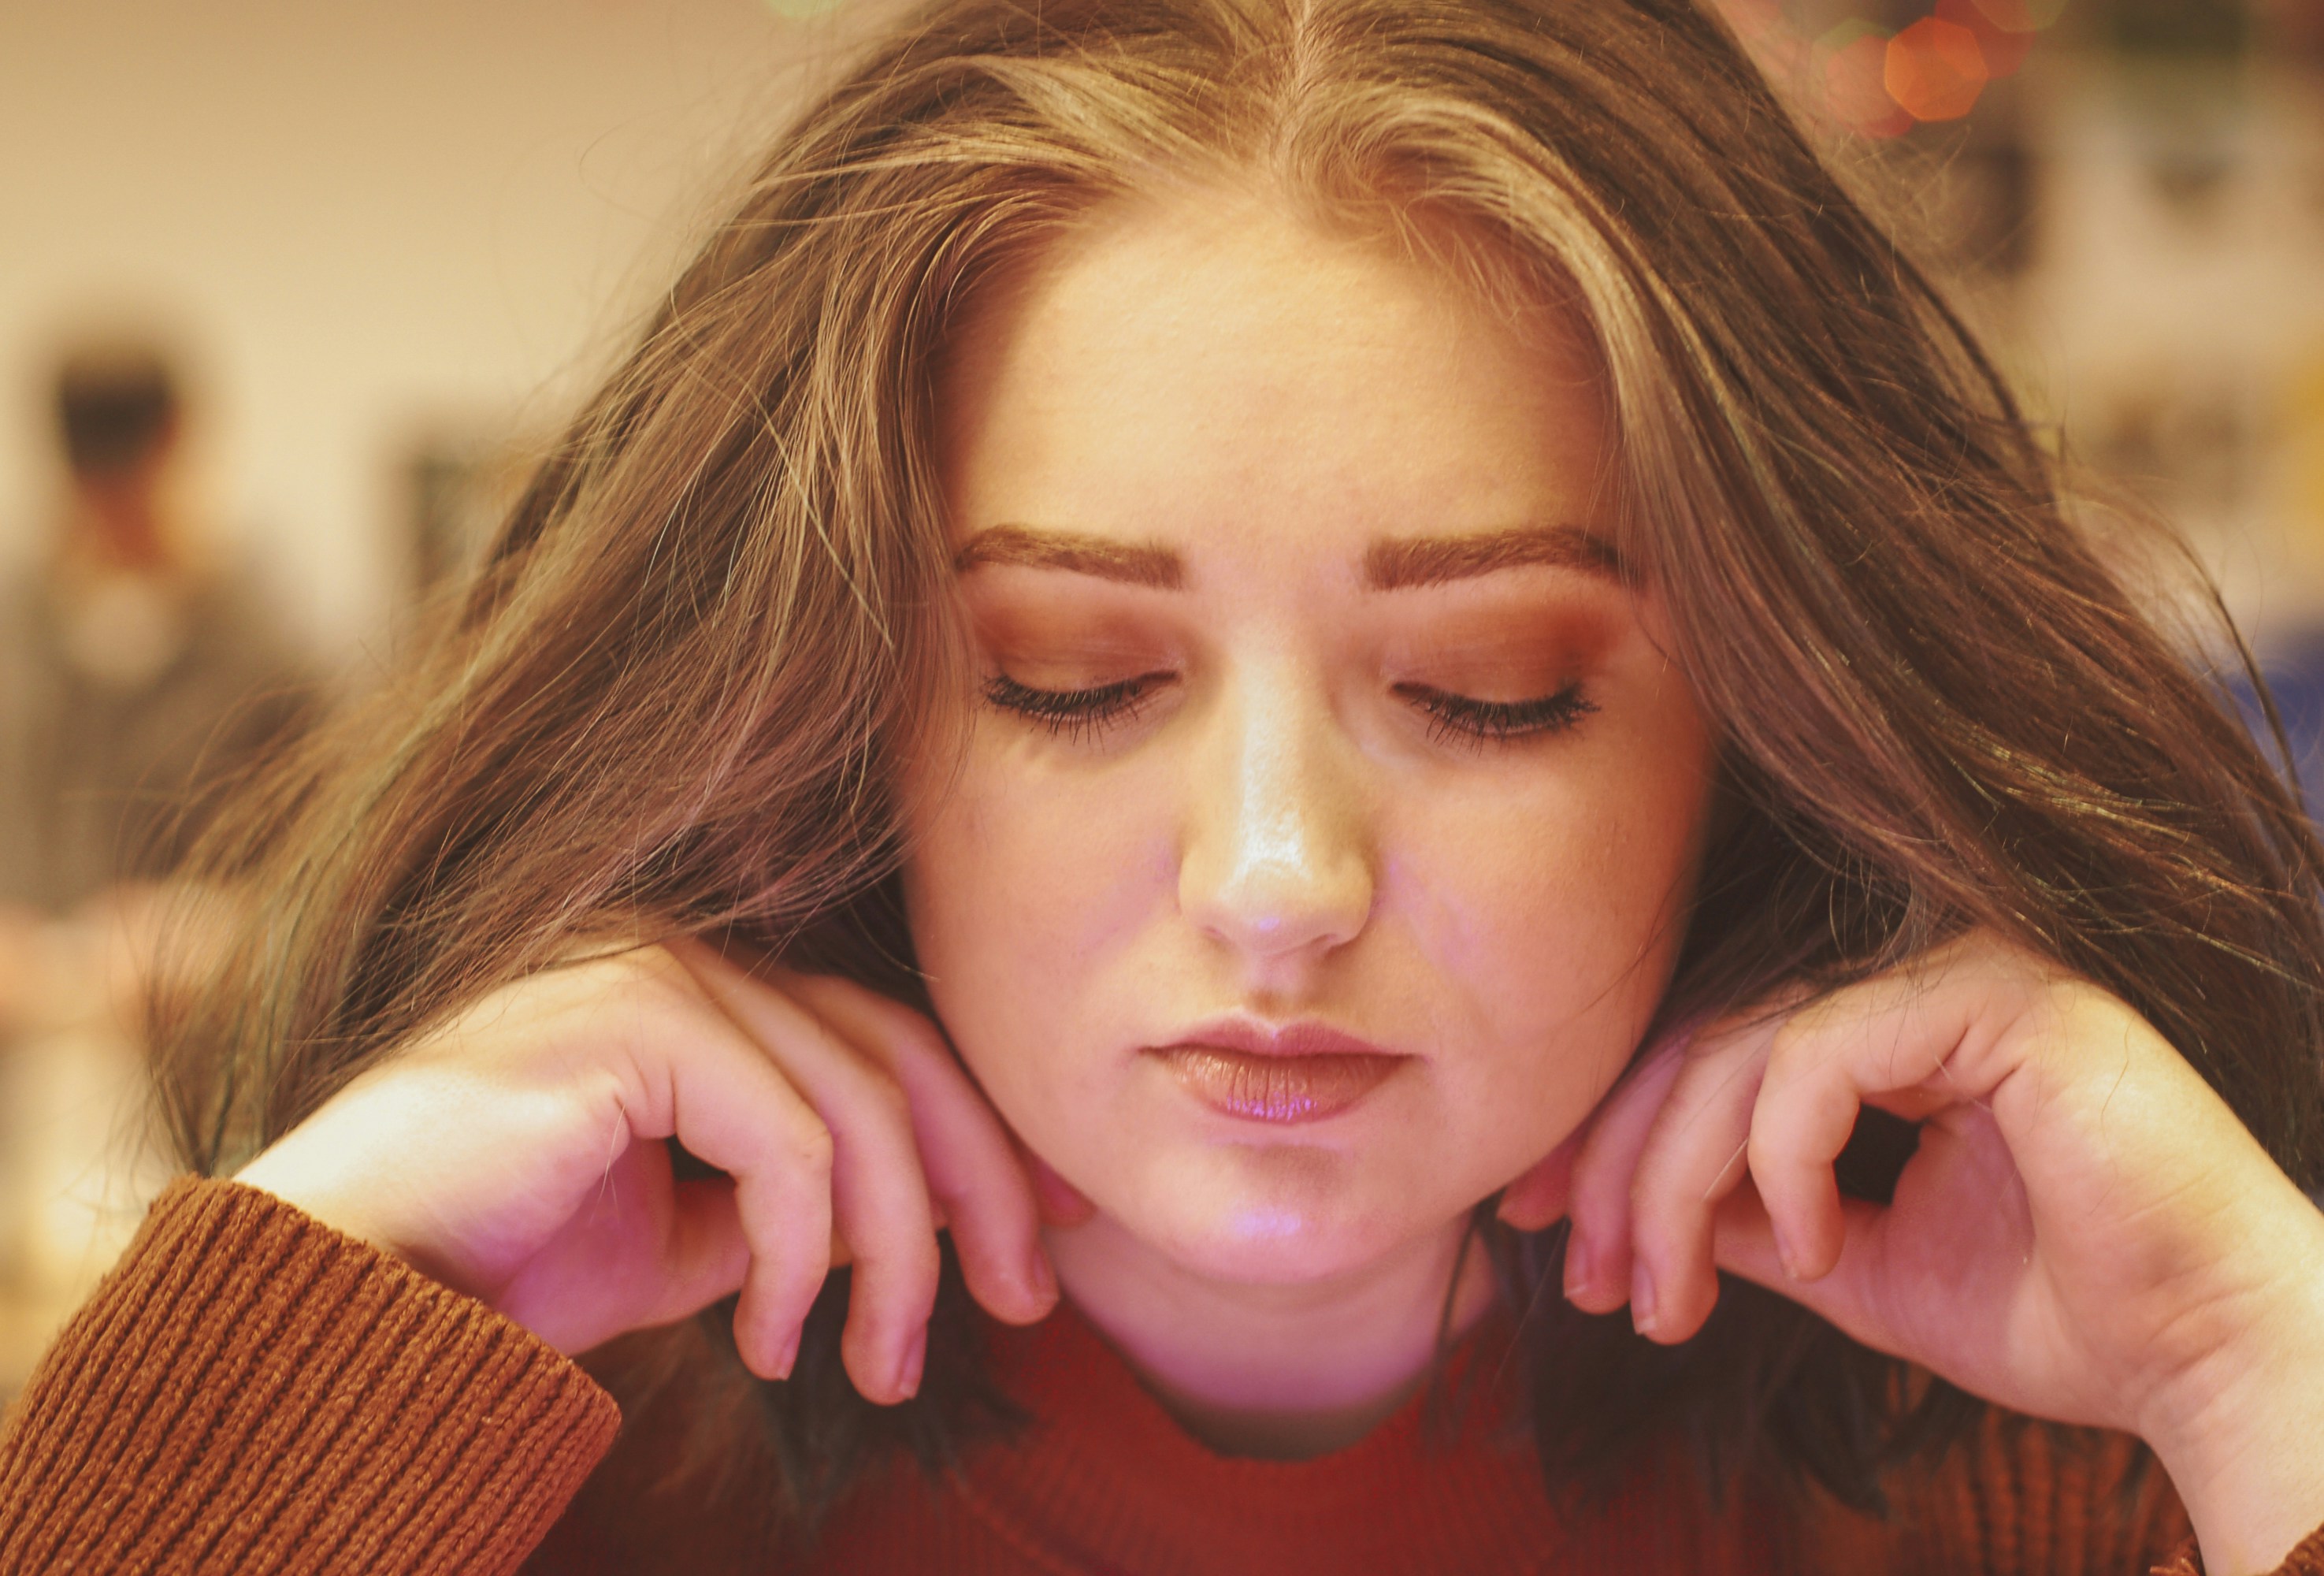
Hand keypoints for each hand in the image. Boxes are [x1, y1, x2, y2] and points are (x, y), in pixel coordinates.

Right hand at [235, 941, 1056, 1403]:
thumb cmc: (497, 1267)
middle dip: (977, 1189)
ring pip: (855, 1108)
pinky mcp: (631, 1014)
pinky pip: (784, 1141)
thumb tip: (915, 1226)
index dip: (978, 1134)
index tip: (1047, 1233)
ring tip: (879, 1371)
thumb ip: (791, 1210)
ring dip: (893, 1257)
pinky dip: (800, 1256)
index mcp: (701, 991)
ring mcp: (654, 967)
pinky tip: (771, 1343)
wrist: (342, 1288)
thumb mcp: (685, 1242)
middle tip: (1025, 1305)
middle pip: (895, 1057)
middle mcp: (685, 954)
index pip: (882, 1042)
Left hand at [1499, 931, 2323, 1574]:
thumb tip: (1644, 1216)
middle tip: (1584, 1280)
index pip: (1708, 1054)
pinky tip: (1804, 1245)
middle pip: (1702, 1044)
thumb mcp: (1860, 1267)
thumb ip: (1756, 1222)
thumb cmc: (2062, 1315)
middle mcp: (1915, 981)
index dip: (1611, 1140)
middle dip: (1618, 1169)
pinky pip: (1819, 1052)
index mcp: (1886, 1032)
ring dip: (1674, 1181)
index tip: (1545, 1233)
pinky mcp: (1996, 995)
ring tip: (1670, 1296)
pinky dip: (1782, 1157)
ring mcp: (1957, 972)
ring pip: (1740, 1047)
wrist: (2210, 1356)